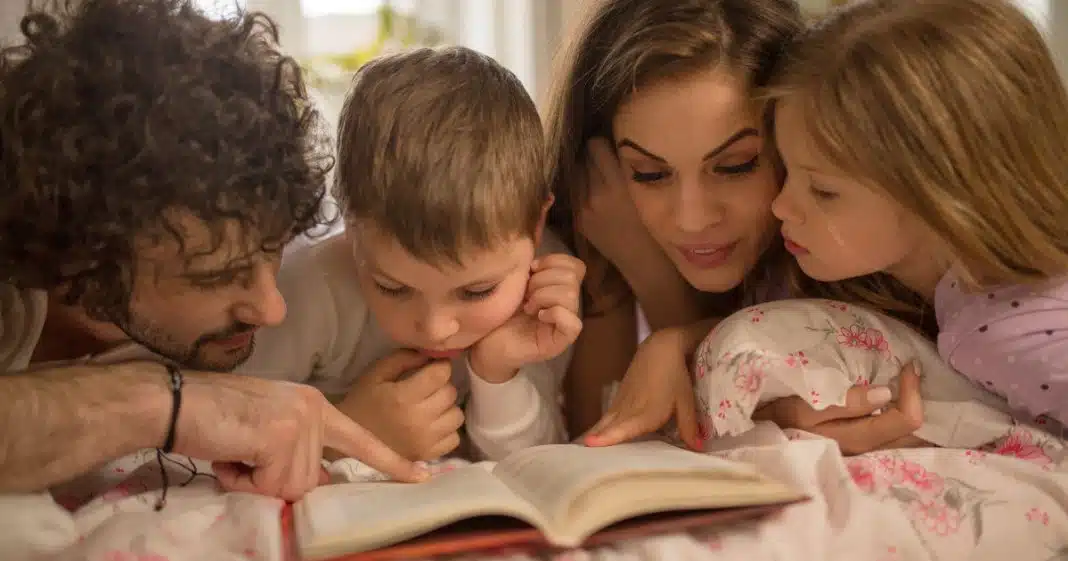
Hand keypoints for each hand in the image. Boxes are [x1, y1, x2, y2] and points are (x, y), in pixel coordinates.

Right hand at [173, 371, 428, 501]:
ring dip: (253, 481)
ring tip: (233, 451)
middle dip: (270, 481)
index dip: (392, 463)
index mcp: (315, 406)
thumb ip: (297, 450)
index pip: (361, 440)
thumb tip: (318, 481)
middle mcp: (314, 410)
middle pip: (308, 480)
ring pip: (288, 487)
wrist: (173, 401)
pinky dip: (242, 480)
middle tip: (242, 455)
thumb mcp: (268, 430)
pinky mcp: (281, 436)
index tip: (424, 477)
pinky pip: (268, 486)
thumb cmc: (214, 416)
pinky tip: (229, 454)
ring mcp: (300, 422)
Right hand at [336, 350, 463, 461]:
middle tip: (428, 387)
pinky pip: (454, 438)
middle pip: (450, 393)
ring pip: (456, 415)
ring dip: (447, 408)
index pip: (441, 374)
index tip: (433, 367)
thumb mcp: (376, 374)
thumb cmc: (363, 402)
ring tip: (431, 407)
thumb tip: (431, 354)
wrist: (350, 441)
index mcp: (403, 397)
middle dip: (442, 386)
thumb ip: (403, 359)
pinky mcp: (428, 455)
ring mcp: (425, 441)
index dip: (440, 366)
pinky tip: (433, 425)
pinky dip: (447, 429)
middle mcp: (418, 420)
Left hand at [470, 254, 584, 382]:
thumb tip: (535, 256)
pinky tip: (537, 316)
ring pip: (571, 295)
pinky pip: (572, 322)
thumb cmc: (500, 314)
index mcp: (559, 288)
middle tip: (525, 294)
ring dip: (543, 296)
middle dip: (542, 279)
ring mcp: (566, 323)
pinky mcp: (561, 341)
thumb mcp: (516, 284)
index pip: (576, 266)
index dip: (554, 261)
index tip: (530, 270)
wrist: (485, 344)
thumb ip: (531, 269)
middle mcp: (567, 304)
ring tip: (528, 306)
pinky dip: (553, 313)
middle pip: (572, 277)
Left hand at [577, 138, 675, 289]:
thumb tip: (617, 140)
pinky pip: (575, 192)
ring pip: (576, 173)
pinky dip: (583, 188)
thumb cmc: (657, 225)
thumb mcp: (647, 190)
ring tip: (602, 177)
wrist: (645, 263)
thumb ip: (628, 166)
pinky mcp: (578, 219)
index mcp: (616, 184)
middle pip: (583, 157)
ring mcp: (583, 208)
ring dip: (586, 171)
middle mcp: (595, 194)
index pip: (595, 145)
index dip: (604, 142)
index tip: (614, 146)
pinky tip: (597, 194)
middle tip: (608, 160)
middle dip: (594, 156)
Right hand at [581, 327, 701, 449]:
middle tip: (579, 461)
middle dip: (594, 443)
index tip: (590, 444)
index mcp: (646, 412)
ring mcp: (620, 404)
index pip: (624, 428)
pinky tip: (589, 439)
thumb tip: (698, 449)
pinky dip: (596, 429)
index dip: (609, 437)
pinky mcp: (618, 400)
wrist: (660, 349)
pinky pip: (605, 418)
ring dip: (591, 437)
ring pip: (603, 423)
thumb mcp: (686, 401)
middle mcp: (629, 410)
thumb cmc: (675, 376)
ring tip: (579, 453)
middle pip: (607, 428)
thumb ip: (689, 426)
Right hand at [752, 362, 927, 454]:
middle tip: (912, 373)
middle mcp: (867, 450)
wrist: (755, 435)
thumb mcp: (803, 406)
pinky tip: (891, 403)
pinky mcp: (857, 447)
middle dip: (921, 404)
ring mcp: (864, 452)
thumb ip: (845, 402)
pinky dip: (900, 419)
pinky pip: (892, 437)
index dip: (913, 391)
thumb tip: (885, 393)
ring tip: (907, 386)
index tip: (907, 365)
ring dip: (912, 412)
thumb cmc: (777, 416)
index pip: (905, 419)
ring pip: (906, 439)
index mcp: (858, 439)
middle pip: (914, 434)